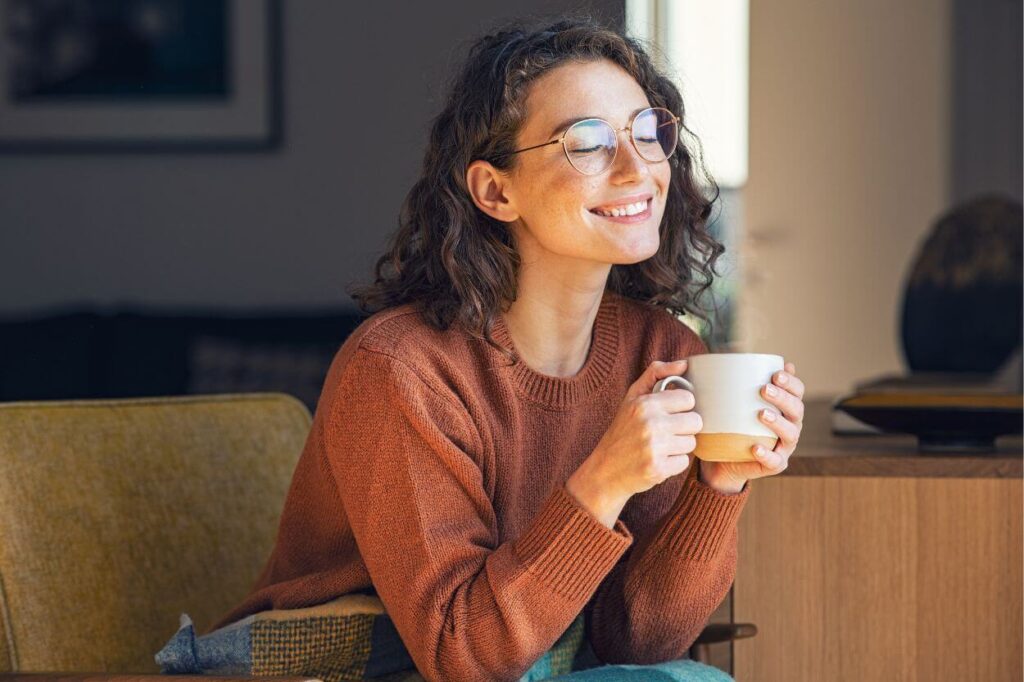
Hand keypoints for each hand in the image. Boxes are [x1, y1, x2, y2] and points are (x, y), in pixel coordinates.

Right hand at [567, 359, 699, 526]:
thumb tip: (684, 364)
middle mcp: (650, 424)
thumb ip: (656, 374)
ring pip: (692, 443)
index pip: (688, 399)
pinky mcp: (658, 469)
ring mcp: (654, 448)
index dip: (681, 407)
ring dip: (679, 446)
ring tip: (660, 447)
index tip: (669, 413)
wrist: (604, 470)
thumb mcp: (632, 397)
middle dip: (684, 428)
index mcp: (645, 404)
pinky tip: (658, 460)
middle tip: (666, 432)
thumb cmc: (622, 431)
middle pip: (695, 422)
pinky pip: (684, 462)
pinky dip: (673, 464)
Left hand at [699, 361, 805, 493]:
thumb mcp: (734, 401)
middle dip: (783, 398)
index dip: (791, 382)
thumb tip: (734, 354)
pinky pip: (774, 461)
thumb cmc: (732, 424)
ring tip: (761, 414)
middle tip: (764, 389)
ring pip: (790, 434)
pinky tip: (755, 447)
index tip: (776, 374)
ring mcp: (784, 446)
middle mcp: (790, 425)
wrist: (724, 459)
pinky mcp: (774, 464)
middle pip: (796, 410)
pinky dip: (767, 454)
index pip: (797, 391)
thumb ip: (739, 382)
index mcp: (785, 407)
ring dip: (778, 423)